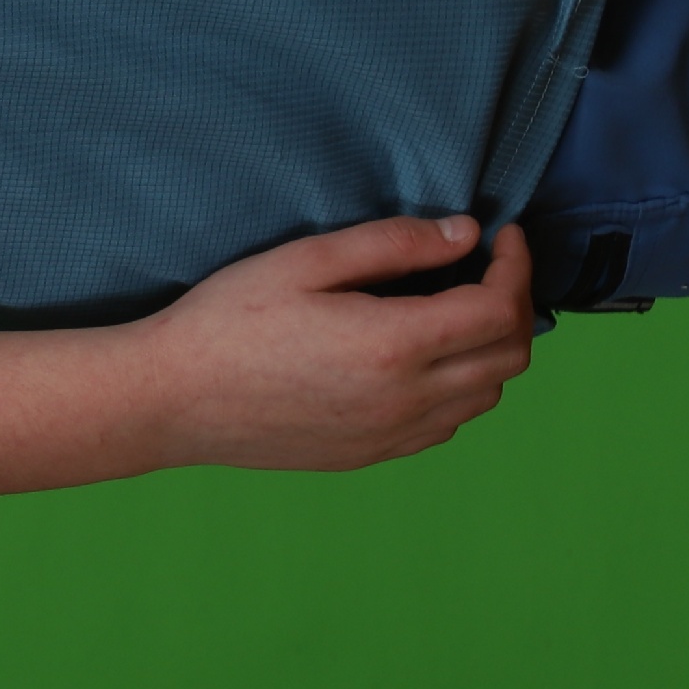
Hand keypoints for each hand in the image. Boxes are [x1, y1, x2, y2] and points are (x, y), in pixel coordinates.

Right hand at [134, 214, 536, 471]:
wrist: (173, 399)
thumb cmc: (227, 320)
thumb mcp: (304, 261)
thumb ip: (392, 244)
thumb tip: (463, 234)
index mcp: (394, 344)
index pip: (500, 308)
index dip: (515, 265)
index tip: (501, 235)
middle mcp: (406, 399)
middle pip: (509, 356)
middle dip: (512, 303)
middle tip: (482, 267)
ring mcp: (392, 435)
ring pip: (486, 396)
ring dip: (489, 348)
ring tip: (454, 309)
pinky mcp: (372, 455)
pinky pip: (447, 425)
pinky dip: (459, 387)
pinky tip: (420, 358)